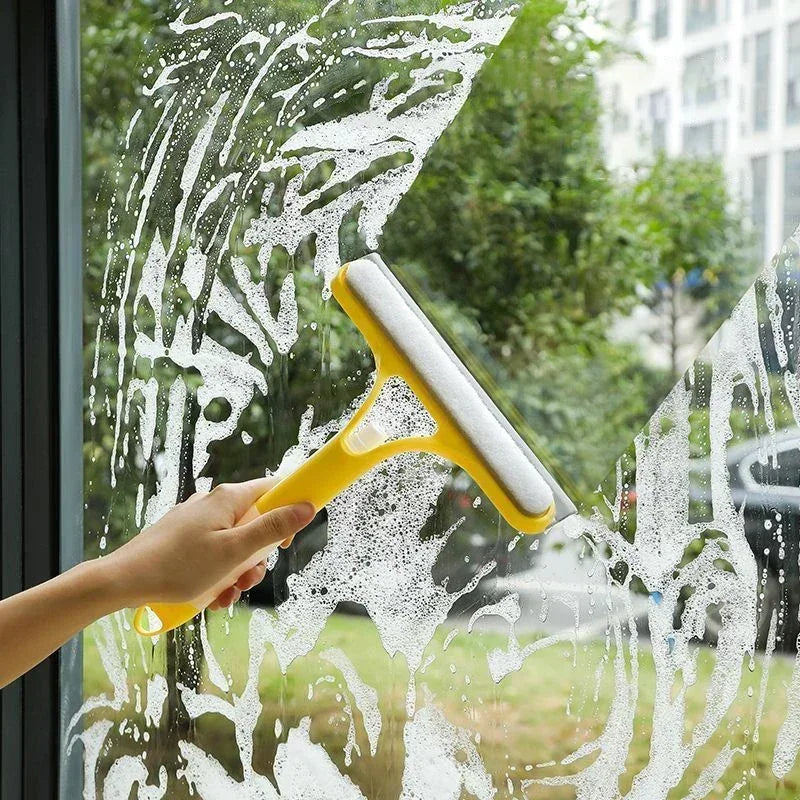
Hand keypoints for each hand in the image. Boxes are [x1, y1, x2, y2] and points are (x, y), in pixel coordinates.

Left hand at [103, 477, 314, 609]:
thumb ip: (272, 529)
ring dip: (238, 572)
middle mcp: (214, 504)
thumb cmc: (179, 566)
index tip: (289, 539)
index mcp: (229, 499)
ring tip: (226, 595)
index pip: (274, 488)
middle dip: (258, 556)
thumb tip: (306, 506)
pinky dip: (218, 575)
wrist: (124, 581)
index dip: (289, 510)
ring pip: (235, 544)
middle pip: (255, 523)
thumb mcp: (234, 552)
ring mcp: (197, 521)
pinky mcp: (184, 539)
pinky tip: (211, 597)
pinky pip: (214, 553)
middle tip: (248, 578)